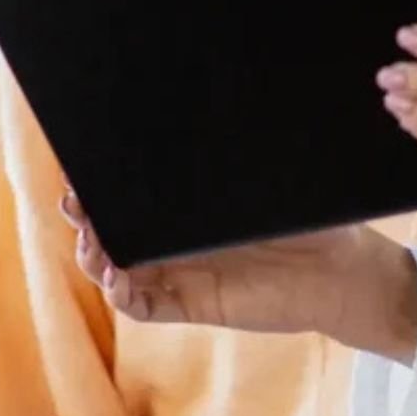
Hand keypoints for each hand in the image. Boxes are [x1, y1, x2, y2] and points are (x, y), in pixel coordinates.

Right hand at [59, 190, 416, 361]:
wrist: (342, 268)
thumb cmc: (311, 217)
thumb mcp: (268, 180)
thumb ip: (238, 157)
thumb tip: (212, 109)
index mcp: (191, 212)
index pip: (136, 198)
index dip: (104, 186)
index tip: (82, 166)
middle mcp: (178, 243)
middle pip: (114, 233)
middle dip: (86, 217)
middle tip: (74, 198)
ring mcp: (182, 276)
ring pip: (117, 271)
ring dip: (95, 256)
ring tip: (89, 238)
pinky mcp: (194, 305)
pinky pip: (144, 306)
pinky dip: (122, 294)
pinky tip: (115, 275)